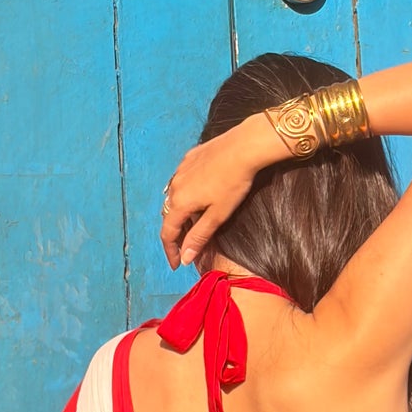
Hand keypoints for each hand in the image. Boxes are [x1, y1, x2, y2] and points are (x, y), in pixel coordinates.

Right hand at [160, 116, 277, 268]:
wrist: (243, 146)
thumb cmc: (233, 183)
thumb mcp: (218, 215)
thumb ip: (199, 237)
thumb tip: (185, 259)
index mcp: (179, 202)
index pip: (167, 233)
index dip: (171, 251)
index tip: (176, 264)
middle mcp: (174, 186)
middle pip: (168, 215)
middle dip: (175, 233)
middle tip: (186, 247)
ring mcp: (180, 170)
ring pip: (173, 197)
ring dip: (179, 213)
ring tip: (191, 224)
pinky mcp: (189, 157)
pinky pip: (181, 180)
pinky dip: (184, 194)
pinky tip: (197, 195)